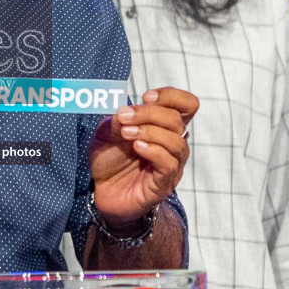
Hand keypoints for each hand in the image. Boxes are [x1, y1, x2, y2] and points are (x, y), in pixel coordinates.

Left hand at [89, 87, 197, 225]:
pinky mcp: (163, 184)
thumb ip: (117, 120)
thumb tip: (125, 111)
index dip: (172, 96)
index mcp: (164, 128)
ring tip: (126, 134)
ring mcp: (171, 166)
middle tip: (125, 116)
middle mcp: (173, 145)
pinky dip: (153, 151)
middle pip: (177, 120)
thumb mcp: (108, 133)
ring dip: (149, 132)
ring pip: (176, 142)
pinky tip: (137, 147)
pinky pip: (169, 164)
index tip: (147, 97)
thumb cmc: (109, 160)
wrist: (101, 192)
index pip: (187, 106)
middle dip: (149, 113)